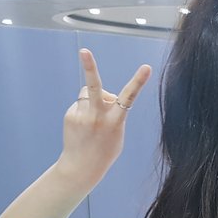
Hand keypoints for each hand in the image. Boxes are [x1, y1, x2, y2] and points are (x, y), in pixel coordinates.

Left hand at [57, 49, 151, 188]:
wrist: (81, 167)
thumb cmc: (105, 150)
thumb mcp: (117, 133)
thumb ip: (113, 112)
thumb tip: (100, 94)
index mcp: (115, 121)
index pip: (129, 97)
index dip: (139, 81)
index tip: (146, 67)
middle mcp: (98, 116)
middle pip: (95, 86)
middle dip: (90, 67)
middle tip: (83, 50)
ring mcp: (82, 115)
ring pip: (88, 94)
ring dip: (92, 100)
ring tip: (92, 120)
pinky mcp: (71, 115)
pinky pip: (80, 104)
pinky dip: (83, 111)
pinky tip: (83, 127)